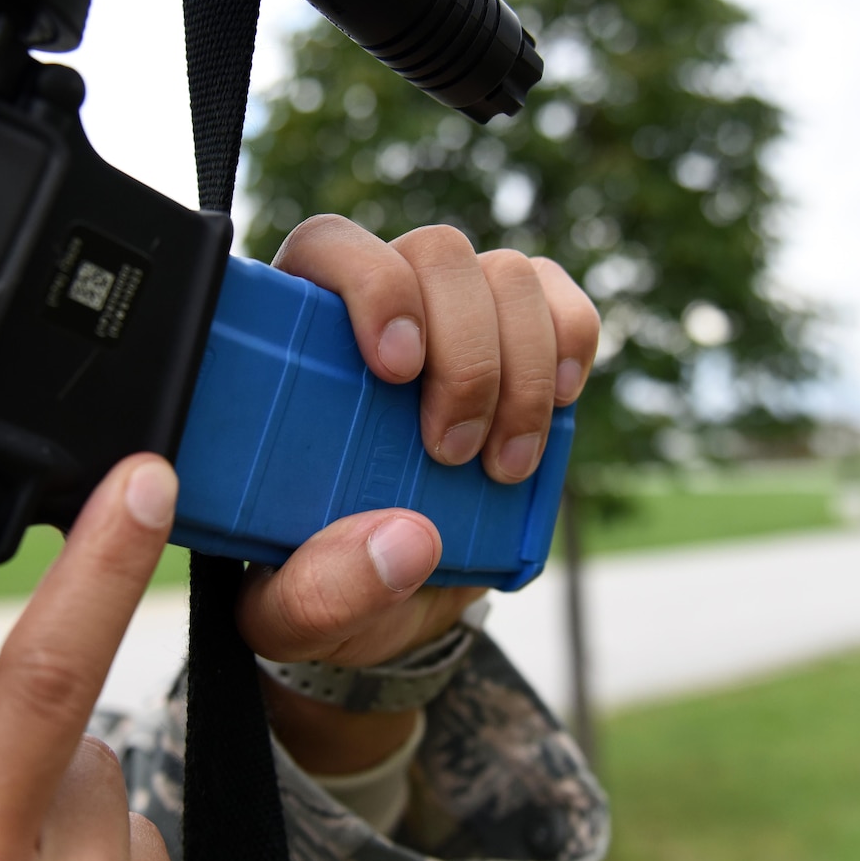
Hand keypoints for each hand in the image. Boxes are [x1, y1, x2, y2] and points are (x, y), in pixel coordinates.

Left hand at [239, 218, 598, 772]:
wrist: (384, 600)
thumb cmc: (315, 583)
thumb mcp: (289, 612)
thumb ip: (321, 588)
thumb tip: (408, 539)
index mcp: (292, 339)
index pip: (331, 248)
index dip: (374, 285)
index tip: (397, 371)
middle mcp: (376, 305)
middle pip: (434, 254)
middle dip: (465, 353)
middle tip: (453, 453)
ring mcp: (452, 316)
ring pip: (505, 274)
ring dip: (520, 367)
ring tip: (503, 466)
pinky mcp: (516, 341)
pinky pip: (557, 298)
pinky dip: (571, 341)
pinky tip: (558, 403)